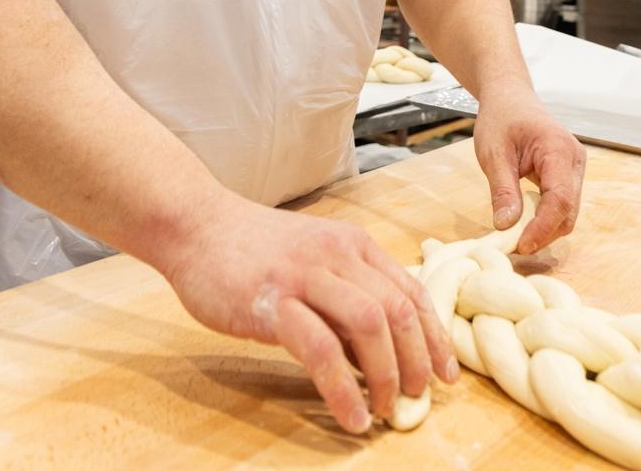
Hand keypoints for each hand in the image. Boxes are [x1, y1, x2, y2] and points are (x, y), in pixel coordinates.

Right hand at [161, 193, 458, 434]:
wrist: (195, 224)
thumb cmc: (251, 249)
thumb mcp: (311, 258)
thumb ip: (344, 294)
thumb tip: (377, 350)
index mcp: (351, 243)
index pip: (411, 289)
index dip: (434, 336)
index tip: (445, 373)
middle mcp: (336, 253)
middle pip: (398, 309)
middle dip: (416, 361)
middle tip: (415, 398)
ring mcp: (304, 275)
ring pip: (370, 324)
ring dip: (386, 375)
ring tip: (383, 409)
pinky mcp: (272, 301)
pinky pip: (320, 348)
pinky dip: (342, 388)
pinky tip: (350, 415)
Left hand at [473, 82, 585, 253]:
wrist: (510, 98)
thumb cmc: (500, 118)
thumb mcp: (493, 153)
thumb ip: (502, 190)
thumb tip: (506, 227)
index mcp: (558, 149)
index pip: (560, 199)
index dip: (543, 227)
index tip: (521, 246)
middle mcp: (574, 160)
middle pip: (568, 210)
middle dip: (544, 232)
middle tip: (515, 247)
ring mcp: (574, 168)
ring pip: (568, 211)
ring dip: (545, 228)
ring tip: (517, 237)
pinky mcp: (568, 175)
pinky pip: (562, 204)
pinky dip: (545, 218)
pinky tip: (525, 223)